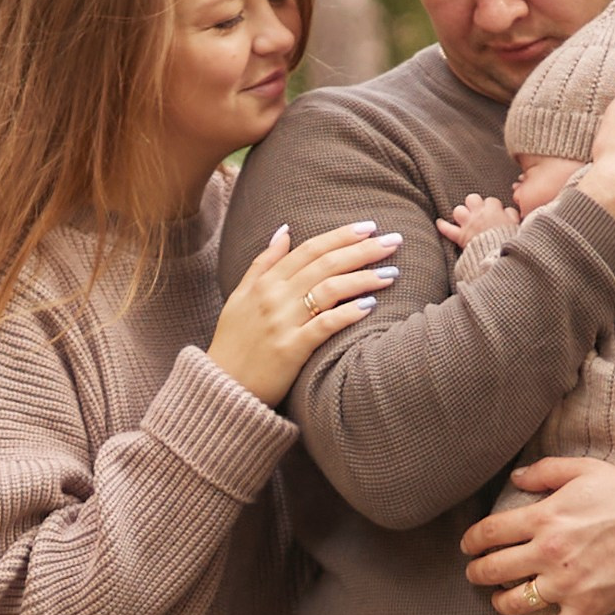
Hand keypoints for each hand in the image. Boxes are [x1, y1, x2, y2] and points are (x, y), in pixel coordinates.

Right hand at [207, 220, 401, 405]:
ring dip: (364, 278)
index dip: (341, 235)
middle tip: (394, 241)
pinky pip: (324, 325)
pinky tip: (371, 305)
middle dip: (363, 250)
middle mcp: (274, 297)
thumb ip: (263, 263)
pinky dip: (348, 313)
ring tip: (392, 273)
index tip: (369, 227)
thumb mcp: (239, 296)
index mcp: (265, 282)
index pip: (310, 249)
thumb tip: (284, 231)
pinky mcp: (290, 350)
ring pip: (330, 289)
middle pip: (326, 263)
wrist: (220, 387)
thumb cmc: (233, 343)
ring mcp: (282, 323)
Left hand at [436, 192, 520, 248]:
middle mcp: (478, 214)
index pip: (491, 201)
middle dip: (474, 204)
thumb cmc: (509, 241)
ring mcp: (468, 225)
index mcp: (493, 210)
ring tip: (464, 218)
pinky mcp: (460, 237)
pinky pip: (447, 229)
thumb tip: (508, 211)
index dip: (492, 207)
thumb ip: (512, 215)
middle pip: (472, 199)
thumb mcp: (516, 225)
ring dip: (460, 214)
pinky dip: (443, 226)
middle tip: (478, 212)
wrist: (498, 255)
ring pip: (458, 211)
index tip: (495, 213)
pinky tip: (439, 222)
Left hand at [459, 457, 614, 614]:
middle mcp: (549, 553)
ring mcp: (567, 584)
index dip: (471, 541)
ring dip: (501, 604)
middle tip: (477, 573)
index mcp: (545, 517)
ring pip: (514, 604)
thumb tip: (514, 477)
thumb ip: (545, 471)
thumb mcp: (585, 470)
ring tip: (502, 599)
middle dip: (477, 573)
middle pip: (493, 570)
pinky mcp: (588, 607)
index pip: (489, 532)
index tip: (469, 546)